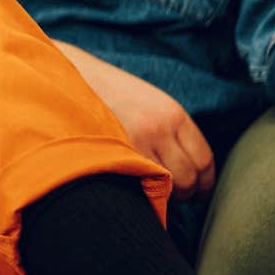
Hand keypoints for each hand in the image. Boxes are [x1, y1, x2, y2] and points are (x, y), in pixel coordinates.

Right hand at [53, 41, 213, 200]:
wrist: (69, 77)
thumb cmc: (108, 92)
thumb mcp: (148, 102)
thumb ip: (169, 129)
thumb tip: (187, 166)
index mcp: (173, 114)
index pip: (204, 159)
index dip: (204, 182)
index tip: (199, 192)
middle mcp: (159, 129)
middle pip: (188, 177)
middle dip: (185, 193)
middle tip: (174, 196)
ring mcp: (135, 143)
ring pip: (166, 187)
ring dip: (163, 196)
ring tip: (152, 193)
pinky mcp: (113, 154)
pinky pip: (138, 185)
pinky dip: (141, 193)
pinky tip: (134, 189)